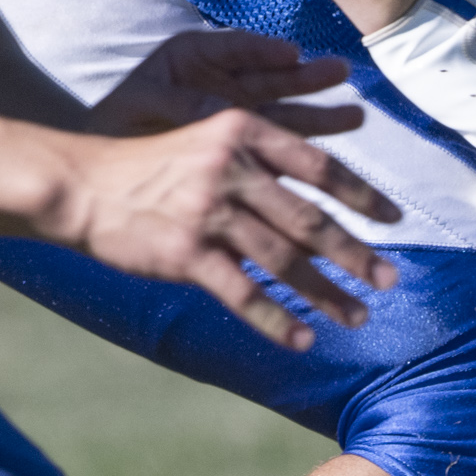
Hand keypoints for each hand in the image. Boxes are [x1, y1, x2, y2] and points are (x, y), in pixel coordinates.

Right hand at [45, 113, 403, 349]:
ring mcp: (208, 213)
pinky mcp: (185, 254)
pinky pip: (242, 294)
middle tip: (389, 279)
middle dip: (356, 254)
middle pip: (310, 219)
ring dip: (327, 293)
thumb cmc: (145, 168)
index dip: (363, 194)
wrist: (80, 186)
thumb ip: (258, 168)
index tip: (395, 219)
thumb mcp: (205, 146)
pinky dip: (276, 320)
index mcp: (242, 135)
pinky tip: (303, 340)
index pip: (319, 166)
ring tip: (358, 316)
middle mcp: (231, 170)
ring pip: (284, 261)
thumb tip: (313, 210)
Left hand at [92, 28, 368, 139]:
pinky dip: (298, 153)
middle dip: (307, 78)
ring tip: (355, 117)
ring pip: (282, 115)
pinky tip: (326, 161)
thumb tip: (228, 112)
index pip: (237, 46)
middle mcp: (221, 81)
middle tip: (342, 72)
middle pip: (271, 79)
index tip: (293, 53)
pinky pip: (274, 148)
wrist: (95, 166)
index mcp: (193, 55)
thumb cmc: (112, 121)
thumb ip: (184, 103)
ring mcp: (233, 116)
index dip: (265, 50)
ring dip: (317, 116)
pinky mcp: (239, 149)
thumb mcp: (144, 102)